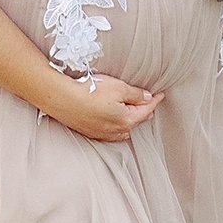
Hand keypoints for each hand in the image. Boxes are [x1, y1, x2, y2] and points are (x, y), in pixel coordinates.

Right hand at [42, 70, 162, 141]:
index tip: (160, 94)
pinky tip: (115, 120)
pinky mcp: (91, 132)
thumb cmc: (90, 91)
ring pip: (123, 129)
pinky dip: (117, 125)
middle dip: (144, 111)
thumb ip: (136, 94)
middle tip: (149, 102)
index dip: (154, 100)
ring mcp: (102, 134)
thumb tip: (147, 97)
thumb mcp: (119, 87)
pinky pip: (110, 132)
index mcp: (126, 120)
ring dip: (130, 120)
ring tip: (134, 111)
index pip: (146, 110)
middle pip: (136, 121)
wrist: (63, 99)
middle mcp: (116, 131)